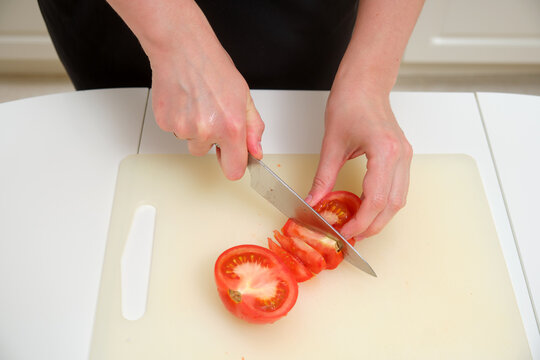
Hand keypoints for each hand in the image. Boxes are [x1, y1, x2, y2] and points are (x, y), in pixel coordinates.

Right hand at [149, 43, 263, 179]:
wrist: (182, 48)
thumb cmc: (213, 68)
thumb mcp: (244, 97)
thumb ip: (253, 128)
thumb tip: (256, 152)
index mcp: (231, 127)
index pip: (234, 170)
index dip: (233, 163)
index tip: (231, 155)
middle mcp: (207, 131)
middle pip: (206, 154)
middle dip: (210, 139)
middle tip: (210, 112)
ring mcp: (183, 128)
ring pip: (189, 141)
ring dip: (193, 128)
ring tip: (196, 102)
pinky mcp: (165, 123)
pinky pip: (174, 131)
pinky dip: (178, 119)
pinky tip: (184, 100)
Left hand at [307, 87, 411, 239]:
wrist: (365, 83)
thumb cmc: (350, 102)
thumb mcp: (331, 143)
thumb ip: (323, 178)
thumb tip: (313, 202)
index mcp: (385, 152)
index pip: (376, 200)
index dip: (360, 222)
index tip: (344, 233)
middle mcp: (401, 156)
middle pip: (392, 205)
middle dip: (371, 226)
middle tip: (350, 237)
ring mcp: (406, 157)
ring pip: (399, 200)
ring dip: (379, 218)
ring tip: (357, 227)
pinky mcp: (403, 157)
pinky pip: (398, 189)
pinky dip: (383, 204)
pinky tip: (366, 209)